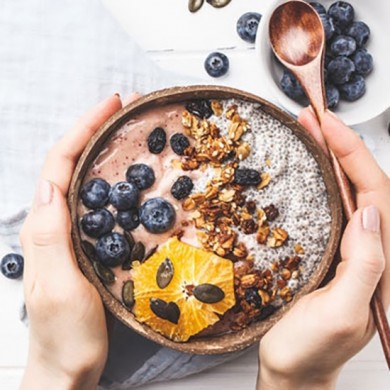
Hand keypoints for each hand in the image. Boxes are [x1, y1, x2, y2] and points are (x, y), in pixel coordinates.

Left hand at [20, 94, 125, 388]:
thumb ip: (51, 237)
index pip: (58, 166)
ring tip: (128, 131)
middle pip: (68, 164)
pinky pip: (95, 202)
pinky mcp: (85, 243)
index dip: (82, 131)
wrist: (68, 365)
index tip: (111, 106)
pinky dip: (109, 180)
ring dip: (100, 149)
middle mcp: (53, 223)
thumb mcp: (59, 287)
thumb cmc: (66, 333)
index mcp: (45, 227)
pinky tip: (127, 177)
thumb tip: (50, 184)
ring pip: (81, 179)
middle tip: (125, 109)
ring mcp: (69, 233)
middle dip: (93, 130)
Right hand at [257, 109, 389, 389]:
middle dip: (342, 147)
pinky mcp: (332, 251)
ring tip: (311, 133)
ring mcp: (351, 250)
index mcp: (381, 264)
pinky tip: (311, 168)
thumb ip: (366, 267)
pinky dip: (324, 180)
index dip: (353, 157)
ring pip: (351, 192)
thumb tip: (370, 214)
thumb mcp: (340, 315)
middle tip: (314, 119)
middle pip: (366, 186)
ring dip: (333, 158)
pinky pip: (335, 207)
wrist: (293, 369)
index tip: (328, 126)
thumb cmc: (309, 350)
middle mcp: (371, 251)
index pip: (376, 197)